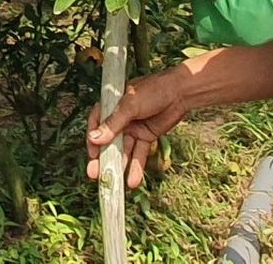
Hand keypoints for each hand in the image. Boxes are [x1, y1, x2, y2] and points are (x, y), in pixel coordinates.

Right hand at [84, 70, 188, 188]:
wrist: (180, 92)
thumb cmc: (153, 90)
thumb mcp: (130, 105)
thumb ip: (113, 123)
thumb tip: (95, 138)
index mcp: (112, 105)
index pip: (96, 124)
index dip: (93, 140)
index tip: (92, 155)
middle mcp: (120, 119)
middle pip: (109, 141)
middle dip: (103, 158)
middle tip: (96, 175)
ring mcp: (133, 129)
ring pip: (124, 151)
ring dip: (120, 166)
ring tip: (116, 183)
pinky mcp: (146, 137)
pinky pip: (139, 154)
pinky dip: (136, 167)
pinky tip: (133, 180)